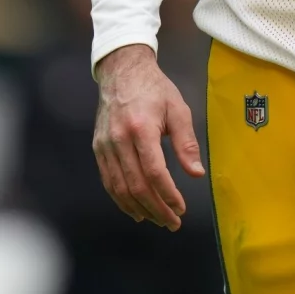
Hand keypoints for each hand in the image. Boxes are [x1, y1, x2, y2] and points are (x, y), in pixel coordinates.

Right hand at [92, 44, 204, 229]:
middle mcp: (119, 139)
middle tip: (172, 222)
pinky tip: (136, 209)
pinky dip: (121, 199)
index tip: (181, 208)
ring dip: (139, 209)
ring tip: (157, 219)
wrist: (122, 70)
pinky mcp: (98, 148)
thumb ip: (186, 142)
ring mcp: (105, 145)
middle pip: (136, 185)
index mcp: (141, 128)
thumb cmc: (154, 89)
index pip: (154, 172)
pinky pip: (108, 181)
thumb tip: (196, 173)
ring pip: (119, 188)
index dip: (168, 194)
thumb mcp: (178, 109)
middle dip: (156, 209)